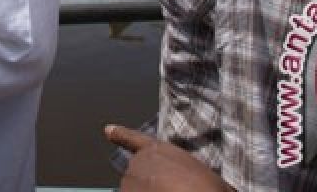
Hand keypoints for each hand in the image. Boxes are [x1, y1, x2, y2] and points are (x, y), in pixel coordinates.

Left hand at [103, 124, 231, 191]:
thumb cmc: (209, 189)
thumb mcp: (203, 174)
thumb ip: (184, 172)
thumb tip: (183, 181)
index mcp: (159, 150)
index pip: (134, 140)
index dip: (121, 135)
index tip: (108, 130)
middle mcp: (139, 162)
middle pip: (137, 176)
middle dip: (149, 186)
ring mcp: (129, 181)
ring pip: (133, 191)